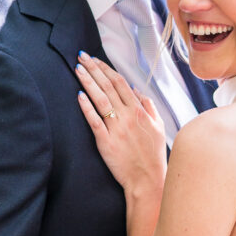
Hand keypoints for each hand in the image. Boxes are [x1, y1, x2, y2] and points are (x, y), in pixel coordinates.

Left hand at [76, 53, 166, 193]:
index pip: (120, 82)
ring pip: (100, 99)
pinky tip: (79, 95)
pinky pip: (95, 121)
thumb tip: (136, 89)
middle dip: (93, 69)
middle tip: (81, 56)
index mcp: (139, 110)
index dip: (106, 69)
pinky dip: (87, 107)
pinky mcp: (106, 142)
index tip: (95, 59)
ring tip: (78, 69)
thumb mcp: (158, 126)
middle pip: (108, 86)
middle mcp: (127, 116)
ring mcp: (116, 128)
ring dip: (88, 82)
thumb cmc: (152, 154)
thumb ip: (148, 105)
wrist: (148, 179)